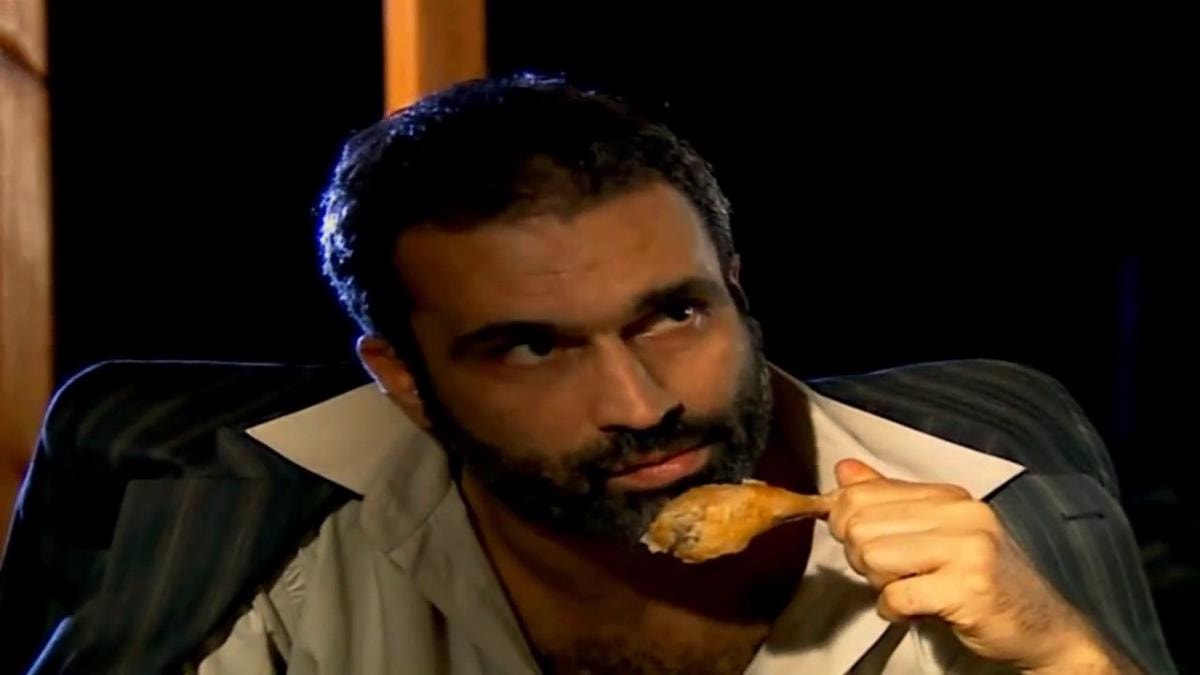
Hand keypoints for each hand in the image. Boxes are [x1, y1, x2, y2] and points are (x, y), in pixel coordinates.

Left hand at [827, 459, 1133, 672]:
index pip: (863, 493)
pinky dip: (893, 611)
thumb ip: (889, 501)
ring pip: (874, 557)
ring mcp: (969, 549)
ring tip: (903, 591)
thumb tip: (843, 471)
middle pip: (861, 525)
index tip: (858, 544)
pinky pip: (897, 596)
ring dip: (878, 584)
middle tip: (886, 575)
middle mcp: (961, 514)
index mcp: (949, 496)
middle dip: (860, 558)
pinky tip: (912, 612)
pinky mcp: (969, 589)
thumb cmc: (983, 582)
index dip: (844, 522)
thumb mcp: (935, 533)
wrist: (1044, 628)